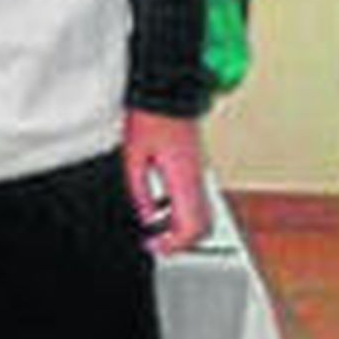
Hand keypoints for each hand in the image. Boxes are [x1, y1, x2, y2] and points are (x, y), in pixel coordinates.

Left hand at [122, 109, 209, 255]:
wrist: (168, 93)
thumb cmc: (151, 118)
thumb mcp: (133, 156)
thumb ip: (139, 191)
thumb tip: (146, 217)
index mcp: (184, 178)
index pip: (192, 226)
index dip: (174, 245)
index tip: (154, 245)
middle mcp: (198, 179)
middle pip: (204, 227)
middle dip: (182, 242)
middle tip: (156, 242)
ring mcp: (200, 174)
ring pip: (204, 215)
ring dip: (184, 228)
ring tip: (156, 229)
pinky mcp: (196, 168)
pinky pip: (197, 200)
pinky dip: (183, 213)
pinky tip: (160, 209)